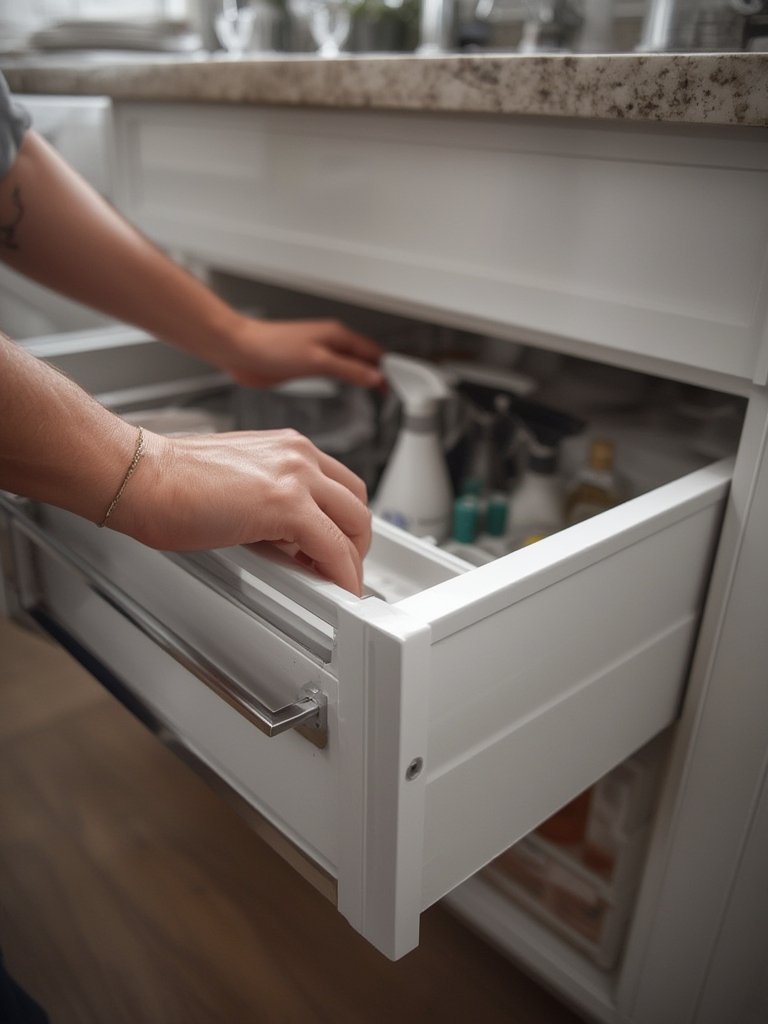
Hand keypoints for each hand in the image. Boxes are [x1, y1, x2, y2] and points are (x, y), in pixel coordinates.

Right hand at [111, 428, 370, 595]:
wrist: (142, 478)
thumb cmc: (170, 483)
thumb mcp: (238, 484)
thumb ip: (270, 503)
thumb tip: (287, 540)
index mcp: (288, 447)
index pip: (340, 484)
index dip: (345, 521)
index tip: (340, 546)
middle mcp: (299, 455)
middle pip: (356, 502)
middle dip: (356, 541)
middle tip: (343, 569)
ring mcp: (297, 476)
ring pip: (355, 524)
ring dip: (353, 560)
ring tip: (340, 584)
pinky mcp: (288, 504)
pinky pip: (334, 547)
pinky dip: (343, 574)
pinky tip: (339, 591)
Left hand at [220, 315, 383, 389]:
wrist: (240, 350)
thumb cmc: (271, 348)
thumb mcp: (318, 362)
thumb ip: (348, 370)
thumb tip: (375, 377)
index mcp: (338, 335)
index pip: (374, 352)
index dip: (390, 367)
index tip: (402, 383)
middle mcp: (331, 342)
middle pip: (366, 357)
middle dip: (381, 371)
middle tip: (394, 392)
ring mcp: (319, 352)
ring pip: (351, 363)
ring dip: (365, 375)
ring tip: (378, 390)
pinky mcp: (306, 364)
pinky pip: (335, 370)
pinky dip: (348, 378)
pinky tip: (349, 386)